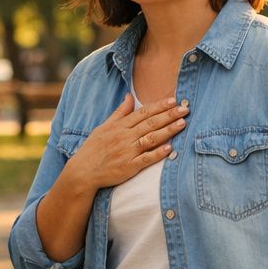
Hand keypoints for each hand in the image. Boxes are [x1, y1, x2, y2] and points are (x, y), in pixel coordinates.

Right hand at [68, 95, 188, 189]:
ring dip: (168, 131)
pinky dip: (158, 153)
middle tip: (185, 109)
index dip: (159, 106)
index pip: (143, 113)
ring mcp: (127, 152)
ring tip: (182, 124)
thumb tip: (129, 96)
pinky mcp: (129, 167)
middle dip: (169, 115)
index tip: (173, 100)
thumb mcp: (104, 127)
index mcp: (119, 126)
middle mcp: (124, 137)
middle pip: (150, 123)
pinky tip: (170, 148)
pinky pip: (146, 159)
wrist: (82, 172)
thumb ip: (119, 113)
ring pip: (151, 138)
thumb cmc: (93, 149)